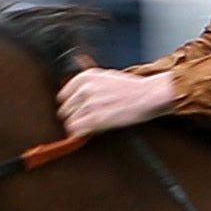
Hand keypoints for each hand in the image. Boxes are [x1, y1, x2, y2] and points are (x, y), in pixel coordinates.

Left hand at [57, 67, 177, 136]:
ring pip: (70, 121)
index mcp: (86, 77)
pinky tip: (91, 131)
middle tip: (87, 118)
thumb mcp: (106, 77)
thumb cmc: (132, 88)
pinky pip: (76, 130)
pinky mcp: (96, 119)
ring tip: (94, 124)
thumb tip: (76, 97)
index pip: (63, 95)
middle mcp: (85, 88)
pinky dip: (81, 133)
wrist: (147, 96)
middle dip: (75, 116)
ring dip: (80, 125)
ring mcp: (90, 104)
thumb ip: (89, 84)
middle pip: (65, 109)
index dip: (71, 105)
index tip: (77, 110)